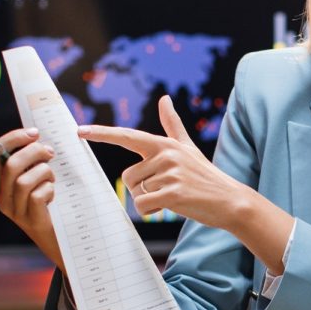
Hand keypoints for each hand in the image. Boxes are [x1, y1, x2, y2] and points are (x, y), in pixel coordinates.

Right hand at [0, 127, 63, 269]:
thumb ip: (31, 162)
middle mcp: (1, 197)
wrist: (61, 242)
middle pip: (9, 164)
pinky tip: (54, 194)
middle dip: (33, 152)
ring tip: (53, 178)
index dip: (13, 138)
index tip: (34, 132)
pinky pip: (37, 197)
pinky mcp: (31, 221)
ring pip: (22, 181)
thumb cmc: (51, 205)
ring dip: (44, 172)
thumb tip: (38, 137)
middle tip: (51, 152)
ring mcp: (14, 211)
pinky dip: (49, 190)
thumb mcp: (36, 180)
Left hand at [77, 96, 246, 227]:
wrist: (231, 200)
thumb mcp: (188, 147)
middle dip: (142, 188)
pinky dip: (153, 210)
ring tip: (174, 196)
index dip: (101, 134)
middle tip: (168, 189)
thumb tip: (164, 98)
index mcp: (164, 144)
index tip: (79, 131)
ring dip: (150, 200)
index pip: (127, 136)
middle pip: (129, 176)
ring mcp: (170, 173)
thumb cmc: (205, 176)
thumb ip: (172, 124)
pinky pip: (144, 205)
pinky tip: (173, 205)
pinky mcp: (174, 193)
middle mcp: (166, 155)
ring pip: (137, 192)